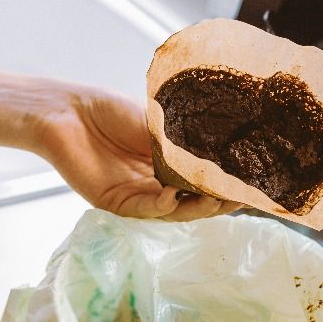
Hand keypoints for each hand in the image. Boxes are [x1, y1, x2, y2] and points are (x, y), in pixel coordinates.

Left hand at [35, 88, 242, 219]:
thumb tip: (225, 145)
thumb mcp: (157, 122)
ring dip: (196, 207)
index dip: (227, 183)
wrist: (67, 111)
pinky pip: (145, 209)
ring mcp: (137, 196)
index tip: (254, 182)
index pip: (204, 180)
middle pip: (194, 201)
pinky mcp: (115, 203)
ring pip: (174, 211)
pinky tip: (173, 195)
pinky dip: (161, 204)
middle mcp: (156, 184)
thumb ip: (184, 139)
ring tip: (217, 199)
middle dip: (219, 201)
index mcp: (168, 165)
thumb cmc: (109, 110)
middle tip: (243, 197)